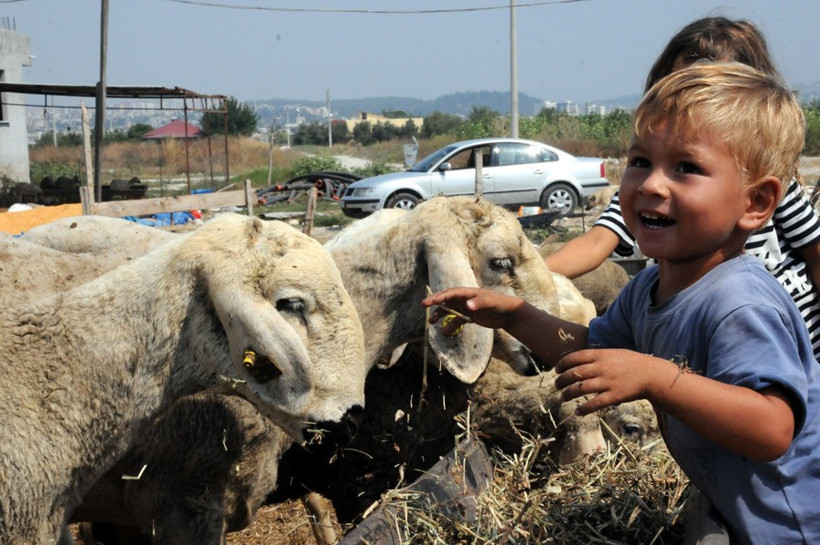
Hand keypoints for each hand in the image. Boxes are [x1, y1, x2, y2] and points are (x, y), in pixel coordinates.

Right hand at [422, 287, 524, 330]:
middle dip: (435, 303)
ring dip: (441, 315)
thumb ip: (478, 303)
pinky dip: (450, 326)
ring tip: (431, 322)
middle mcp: (465, 299)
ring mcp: (467, 308)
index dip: (440, 296)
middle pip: (447, 300)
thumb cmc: (500, 304)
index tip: (430, 301)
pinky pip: (457, 320)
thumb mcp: (490, 303)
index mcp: (468, 293)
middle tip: (424, 306)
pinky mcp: (470, 316)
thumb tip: (467, 306)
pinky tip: (445, 333)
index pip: (451, 293)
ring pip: (450, 310)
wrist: (509, 313)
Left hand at [554, 348, 670, 414]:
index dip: (563, 364)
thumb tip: (579, 360)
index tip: (556, 370)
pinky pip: (595, 403)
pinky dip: (584, 409)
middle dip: (561, 380)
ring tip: (563, 397)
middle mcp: (602, 368)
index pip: (575, 357)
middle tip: (556, 385)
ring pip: (580, 389)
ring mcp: (608, 382)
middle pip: (574, 374)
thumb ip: (597, 356)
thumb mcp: (613, 353)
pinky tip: (578, 412)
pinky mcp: (614, 396)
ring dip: (568, 394)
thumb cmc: (632, 363)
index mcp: (601, 355)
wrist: (651, 374)